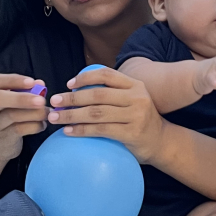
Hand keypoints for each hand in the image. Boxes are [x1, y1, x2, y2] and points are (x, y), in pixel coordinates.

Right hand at [0, 74, 49, 161]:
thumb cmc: (9, 115)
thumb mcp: (14, 101)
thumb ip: (27, 91)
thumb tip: (40, 83)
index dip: (14, 80)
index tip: (32, 82)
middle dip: (22, 98)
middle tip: (41, 100)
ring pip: (12, 116)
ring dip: (34, 113)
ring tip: (47, 112)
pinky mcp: (4, 137)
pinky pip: (19, 130)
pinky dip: (35, 126)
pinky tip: (43, 124)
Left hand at [48, 67, 167, 163]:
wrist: (161, 141)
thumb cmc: (138, 119)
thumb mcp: (131, 100)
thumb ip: (112, 93)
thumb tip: (75, 90)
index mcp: (135, 85)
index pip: (106, 74)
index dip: (85, 77)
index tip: (69, 84)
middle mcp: (137, 97)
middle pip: (97, 94)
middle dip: (72, 98)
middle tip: (54, 102)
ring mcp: (135, 115)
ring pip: (96, 112)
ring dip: (71, 115)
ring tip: (55, 118)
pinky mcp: (131, 133)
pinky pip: (101, 130)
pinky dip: (82, 130)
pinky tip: (69, 131)